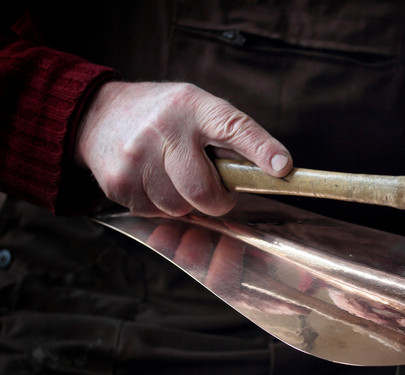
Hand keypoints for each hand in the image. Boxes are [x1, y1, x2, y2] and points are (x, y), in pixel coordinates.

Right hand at [75, 81, 291, 215]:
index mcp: (192, 106)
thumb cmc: (161, 115)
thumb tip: (270, 169)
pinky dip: (161, 205)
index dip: (261, 149)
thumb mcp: (196, 106)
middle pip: (203, 189)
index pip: (233, 127)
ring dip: (186, 202)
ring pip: (180, 207)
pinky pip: (156, 213)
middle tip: (216, 190)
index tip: (282, 167)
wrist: (97, 116)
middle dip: (217, 199)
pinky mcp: (118, 182)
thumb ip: (229, 133)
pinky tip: (153, 181)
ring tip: (175, 176)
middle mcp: (163, 129)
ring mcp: (136, 157)